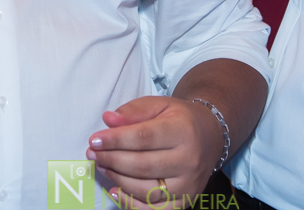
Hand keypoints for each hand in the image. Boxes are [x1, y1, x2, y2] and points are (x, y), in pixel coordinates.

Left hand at [87, 96, 220, 208]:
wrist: (210, 137)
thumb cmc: (180, 119)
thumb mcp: (160, 105)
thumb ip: (134, 111)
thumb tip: (108, 120)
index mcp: (183, 131)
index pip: (144, 138)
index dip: (116, 140)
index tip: (94, 139)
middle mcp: (189, 160)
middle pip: (142, 165)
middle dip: (111, 159)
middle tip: (93, 153)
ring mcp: (188, 185)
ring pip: (145, 189)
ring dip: (117, 179)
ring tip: (101, 166)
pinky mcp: (185, 201)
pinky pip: (154, 209)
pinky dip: (131, 203)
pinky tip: (115, 190)